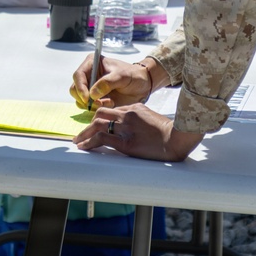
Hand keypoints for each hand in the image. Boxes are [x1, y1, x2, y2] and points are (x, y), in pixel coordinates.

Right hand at [70, 55, 167, 109]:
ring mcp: (90, 88)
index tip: (88, 98)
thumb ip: (108, 82)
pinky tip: (110, 104)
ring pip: (79, 100)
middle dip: (84, 99)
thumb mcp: (122, 76)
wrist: (142, 85)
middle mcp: (88, 76)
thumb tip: (93, 93)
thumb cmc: (133, 76)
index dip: (80, 87)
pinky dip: (96, 108)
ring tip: (108, 102)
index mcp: (92, 64)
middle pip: (75, 89)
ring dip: (91, 105)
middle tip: (99, 103)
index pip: (78, 75)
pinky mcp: (94, 99)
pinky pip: (88, 107)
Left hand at [73, 105, 203, 161]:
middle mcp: (127, 115)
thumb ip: (137, 118)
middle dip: (88, 124)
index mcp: (134, 108)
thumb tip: (126, 125)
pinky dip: (90, 142)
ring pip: (97, 125)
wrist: (177, 139)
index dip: (99, 119)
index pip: (111, 110)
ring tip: (77, 142)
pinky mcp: (126, 142)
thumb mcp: (151, 117)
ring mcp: (126, 128)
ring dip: (84, 134)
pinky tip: (84, 147)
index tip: (93, 126)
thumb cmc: (168, 131)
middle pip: (100, 114)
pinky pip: (102, 139)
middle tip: (81, 134)